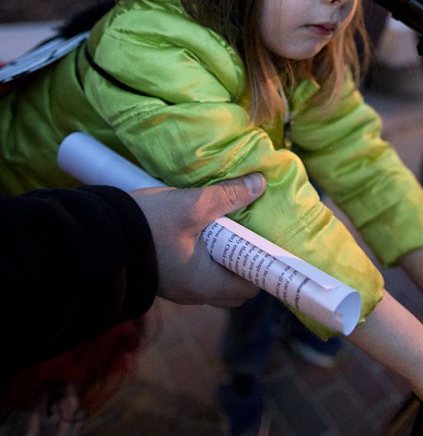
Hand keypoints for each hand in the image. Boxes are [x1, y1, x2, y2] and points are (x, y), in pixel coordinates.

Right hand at [130, 173, 265, 305]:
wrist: (100, 234)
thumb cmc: (149, 225)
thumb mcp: (191, 206)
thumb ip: (227, 196)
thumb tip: (259, 184)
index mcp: (206, 284)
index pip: (250, 285)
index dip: (263, 263)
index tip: (268, 237)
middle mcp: (195, 292)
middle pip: (235, 283)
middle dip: (246, 257)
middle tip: (250, 226)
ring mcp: (180, 284)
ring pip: (216, 274)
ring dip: (226, 251)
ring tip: (230, 221)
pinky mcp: (169, 272)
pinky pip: (199, 267)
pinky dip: (210, 250)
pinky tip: (208, 224)